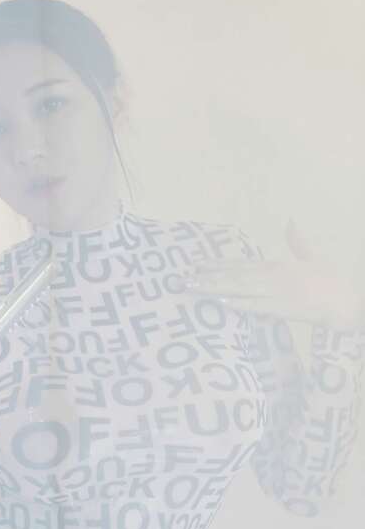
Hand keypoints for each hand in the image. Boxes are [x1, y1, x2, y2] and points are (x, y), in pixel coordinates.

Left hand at [184, 219, 363, 329]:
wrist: (345, 300)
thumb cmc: (330, 281)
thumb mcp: (312, 257)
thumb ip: (298, 241)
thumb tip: (291, 220)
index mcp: (276, 265)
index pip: (240, 263)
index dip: (217, 264)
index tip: (196, 264)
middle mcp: (272, 275)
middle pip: (233, 275)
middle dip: (208, 277)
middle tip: (183, 278)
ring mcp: (276, 291)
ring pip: (239, 288)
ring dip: (215, 288)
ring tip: (193, 288)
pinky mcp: (282, 308)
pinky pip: (255, 307)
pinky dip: (238, 304)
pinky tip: (221, 303)